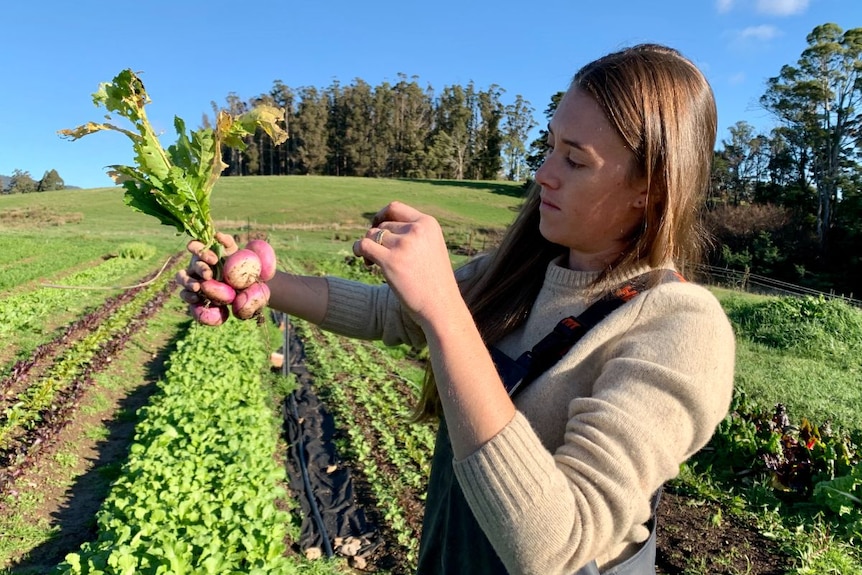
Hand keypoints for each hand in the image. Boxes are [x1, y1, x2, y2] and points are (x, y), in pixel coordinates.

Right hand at [176, 232, 237, 304]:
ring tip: (197, 287)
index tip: (214, 260)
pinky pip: (184, 293)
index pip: (193, 246)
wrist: (239, 284)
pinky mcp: (191, 292)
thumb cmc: (234, 264)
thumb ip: (227, 242)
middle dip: (200, 269)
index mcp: (202, 252)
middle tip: (209, 275)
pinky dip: (188, 295)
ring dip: (187, 282)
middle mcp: (195, 264)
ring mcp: (191, 278)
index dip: (200, 251)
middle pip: (192, 264)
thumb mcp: (234, 252)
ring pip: (181, 277)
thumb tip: (217, 235)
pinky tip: (197, 298)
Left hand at [353, 201, 463, 325]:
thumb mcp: (430, 248)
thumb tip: (378, 225)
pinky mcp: (391, 261)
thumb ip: (412, 233)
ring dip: (368, 247)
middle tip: (378, 256)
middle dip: (376, 237)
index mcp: (428, 223)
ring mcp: (404, 245)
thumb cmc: (434, 280)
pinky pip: (364, 245)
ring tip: (374, 263)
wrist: (441, 306)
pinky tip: (366, 261)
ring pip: (372, 235)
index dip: (381, 216)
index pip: (395, 208)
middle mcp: (417, 230)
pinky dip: (358, 250)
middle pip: (383, 225)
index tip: (376, 227)